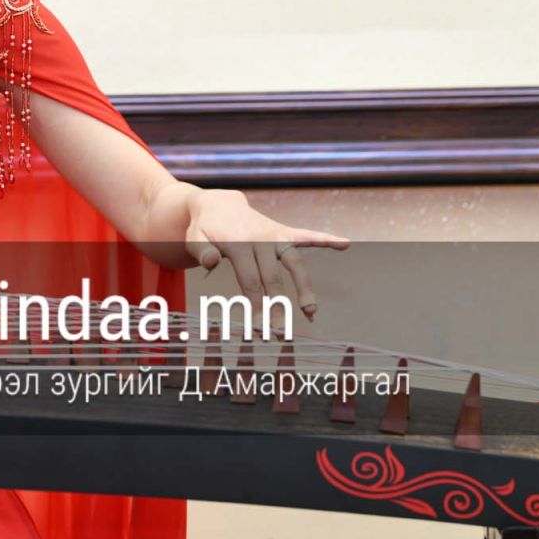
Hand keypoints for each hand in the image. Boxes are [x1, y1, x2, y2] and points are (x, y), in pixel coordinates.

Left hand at [182, 188, 349, 324]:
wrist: (216, 204)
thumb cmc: (203, 229)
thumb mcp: (193, 238)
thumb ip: (201, 251)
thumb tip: (212, 263)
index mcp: (237, 243)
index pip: (250, 280)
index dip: (256, 306)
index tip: (260, 329)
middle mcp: (260, 239)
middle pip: (273, 278)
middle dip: (277, 307)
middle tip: (280, 334)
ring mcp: (274, 235)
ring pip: (295, 262)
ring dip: (304, 287)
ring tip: (310, 311)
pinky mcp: (282, 232)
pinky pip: (306, 236)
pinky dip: (325, 240)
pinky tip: (344, 244)